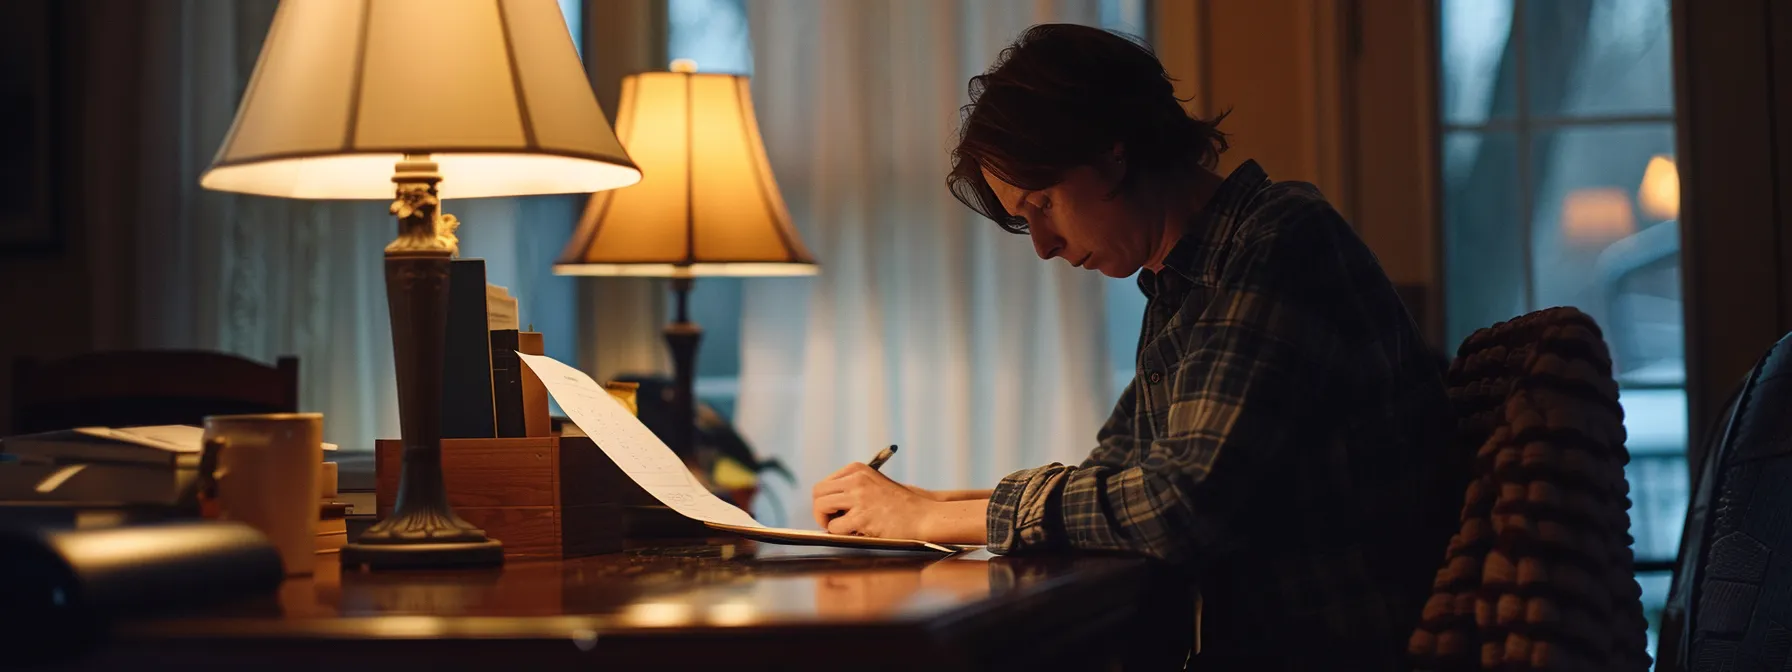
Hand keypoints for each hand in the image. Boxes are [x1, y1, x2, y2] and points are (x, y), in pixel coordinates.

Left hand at [811, 462, 936, 538]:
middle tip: (831, 522)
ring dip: (826, 521)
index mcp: (857, 469)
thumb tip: (823, 504)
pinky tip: (855, 532)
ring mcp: (859, 497)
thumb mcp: (874, 484)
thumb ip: (852, 488)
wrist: (923, 516)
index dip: (825, 501)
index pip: (824, 484)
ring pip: (821, 507)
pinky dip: (840, 533)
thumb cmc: (900, 505)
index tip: (835, 512)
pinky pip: (835, 527)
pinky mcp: (862, 516)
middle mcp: (856, 479)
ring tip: (841, 528)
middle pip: (818, 492)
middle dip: (820, 510)